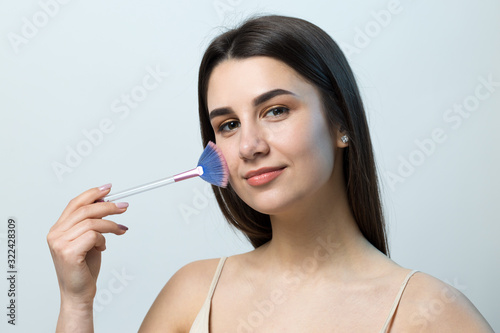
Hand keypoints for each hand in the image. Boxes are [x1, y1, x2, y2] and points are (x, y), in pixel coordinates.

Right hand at [47, 184, 128, 306]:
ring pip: (91, 222)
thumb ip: (93, 223)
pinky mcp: (68, 252)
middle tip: (124, 207)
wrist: (78, 293)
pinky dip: (103, 239)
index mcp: (58, 229)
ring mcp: (59, 243)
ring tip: (119, 230)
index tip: (108, 189)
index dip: (92, 193)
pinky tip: (103, 248)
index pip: (75, 203)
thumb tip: (106, 203)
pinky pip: (93, 235)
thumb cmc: (84, 268)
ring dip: (110, 225)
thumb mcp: (89, 240)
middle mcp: (56, 234)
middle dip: (108, 206)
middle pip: (85, 210)